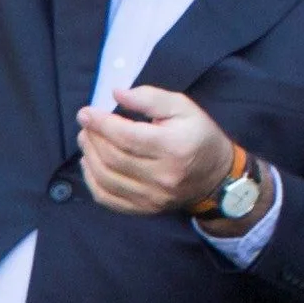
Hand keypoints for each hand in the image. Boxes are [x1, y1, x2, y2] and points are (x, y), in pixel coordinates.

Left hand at [79, 84, 233, 215]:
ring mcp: (152, 197)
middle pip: (113, 157)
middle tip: (86, 125)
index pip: (126, 136)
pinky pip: (108, 199)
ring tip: (86, 140)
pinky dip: (92, 181)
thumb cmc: (198, 136)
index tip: (85, 113)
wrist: (217, 177)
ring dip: (89, 157)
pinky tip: (90, 164)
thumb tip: (116, 93)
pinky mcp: (145, 209)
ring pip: (106, 179)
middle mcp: (162, 176)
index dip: (100, 124)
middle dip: (93, 138)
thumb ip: (149, 97)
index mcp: (173, 147)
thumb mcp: (182, 107)